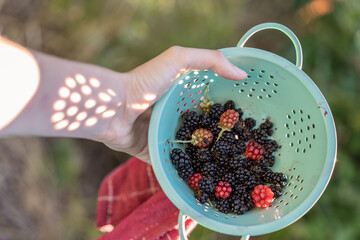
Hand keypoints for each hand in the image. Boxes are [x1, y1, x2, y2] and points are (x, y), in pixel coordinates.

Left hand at [101, 46, 246, 163]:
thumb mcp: (178, 59)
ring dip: (207, 156)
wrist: (113, 108)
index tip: (250, 117)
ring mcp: (165, 136)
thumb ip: (210, 60)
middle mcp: (175, 117)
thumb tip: (242, 74)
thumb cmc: (145, 82)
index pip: (212, 102)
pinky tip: (205, 178)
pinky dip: (187, 171)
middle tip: (244, 146)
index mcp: (182, 96)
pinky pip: (174, 164)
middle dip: (221, 136)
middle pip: (204, 127)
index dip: (229, 108)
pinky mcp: (155, 153)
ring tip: (230, 167)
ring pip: (191, 149)